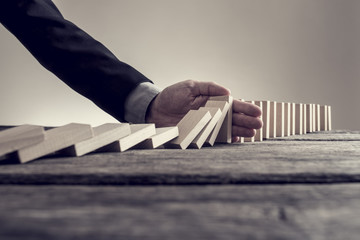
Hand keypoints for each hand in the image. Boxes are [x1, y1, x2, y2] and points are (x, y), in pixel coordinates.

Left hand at [146, 80, 261, 141]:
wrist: (155, 110)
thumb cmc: (172, 96)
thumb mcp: (190, 86)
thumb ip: (209, 88)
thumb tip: (229, 91)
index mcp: (212, 100)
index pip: (232, 104)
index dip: (245, 108)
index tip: (257, 111)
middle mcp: (212, 113)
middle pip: (233, 117)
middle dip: (246, 120)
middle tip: (259, 125)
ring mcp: (207, 125)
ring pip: (228, 128)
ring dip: (241, 130)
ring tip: (252, 133)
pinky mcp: (200, 135)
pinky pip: (216, 138)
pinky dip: (227, 139)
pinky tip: (237, 139)